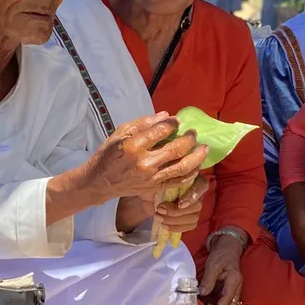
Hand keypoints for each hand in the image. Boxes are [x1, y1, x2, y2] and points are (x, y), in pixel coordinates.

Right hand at [84, 113, 208, 203]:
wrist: (101, 181)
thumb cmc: (109, 154)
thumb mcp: (120, 133)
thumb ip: (143, 123)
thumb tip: (166, 116)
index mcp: (134, 146)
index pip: (161, 131)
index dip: (173, 124)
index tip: (178, 121)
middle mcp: (144, 163)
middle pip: (176, 149)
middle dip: (190, 139)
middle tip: (194, 133)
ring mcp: (151, 178)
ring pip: (182, 167)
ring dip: (197, 157)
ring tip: (204, 148)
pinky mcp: (154, 188)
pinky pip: (178, 181)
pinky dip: (191, 173)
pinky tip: (196, 166)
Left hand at [152, 174, 209, 233]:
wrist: (149, 197)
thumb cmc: (156, 185)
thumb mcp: (159, 180)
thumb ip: (167, 181)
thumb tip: (170, 181)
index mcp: (193, 179)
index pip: (201, 186)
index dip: (193, 196)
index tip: (180, 204)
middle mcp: (197, 193)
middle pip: (197, 206)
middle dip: (177, 211)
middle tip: (160, 209)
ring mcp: (195, 207)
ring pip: (194, 218)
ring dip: (174, 220)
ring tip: (159, 217)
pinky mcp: (191, 218)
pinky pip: (190, 226)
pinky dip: (176, 227)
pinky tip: (164, 225)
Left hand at [200, 233, 244, 304]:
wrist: (227, 249)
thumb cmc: (221, 255)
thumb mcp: (213, 265)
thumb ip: (208, 280)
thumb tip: (202, 293)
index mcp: (234, 281)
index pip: (228, 299)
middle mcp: (237, 288)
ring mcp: (233, 290)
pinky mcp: (229, 291)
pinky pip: (225, 303)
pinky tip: (207, 304)